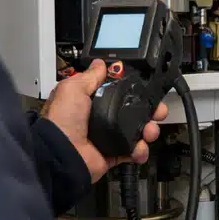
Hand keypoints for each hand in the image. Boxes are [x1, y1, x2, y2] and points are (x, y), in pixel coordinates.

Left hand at [43, 61, 167, 181]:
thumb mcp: (72, 89)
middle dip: (149, 110)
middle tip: (157, 111)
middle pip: (133, 112)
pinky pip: (133, 151)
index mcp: (90, 102)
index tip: (146, 89)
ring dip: (148, 130)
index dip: (133, 91)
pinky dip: (140, 150)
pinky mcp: (113, 154)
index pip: (118, 93)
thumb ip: (90, 76)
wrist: (62, 154)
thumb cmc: (61, 121)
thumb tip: (100, 64)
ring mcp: (108, 137)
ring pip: (138, 131)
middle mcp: (100, 119)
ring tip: (149, 131)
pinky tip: (138, 148)